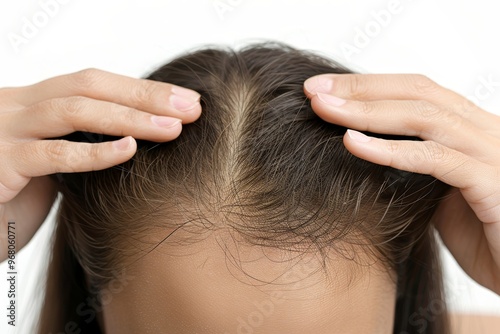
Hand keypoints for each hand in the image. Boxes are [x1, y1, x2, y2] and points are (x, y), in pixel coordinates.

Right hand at [0, 69, 200, 260]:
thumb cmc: (13, 197)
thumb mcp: (50, 160)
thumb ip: (80, 141)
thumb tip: (139, 135)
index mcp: (32, 102)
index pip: (93, 83)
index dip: (141, 89)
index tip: (186, 101)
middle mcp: (15, 107)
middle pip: (88, 87)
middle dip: (144, 96)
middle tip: (191, 109)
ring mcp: (3, 132)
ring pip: (73, 111)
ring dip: (130, 119)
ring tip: (173, 129)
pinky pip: (54, 155)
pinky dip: (95, 152)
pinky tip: (129, 150)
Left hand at [304, 73, 499, 293]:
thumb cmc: (486, 237)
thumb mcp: (443, 196)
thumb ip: (416, 170)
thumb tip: (370, 154)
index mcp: (470, 130)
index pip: (415, 92)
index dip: (368, 85)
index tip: (321, 89)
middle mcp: (484, 131)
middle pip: (416, 93)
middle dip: (360, 89)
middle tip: (313, 91)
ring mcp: (492, 154)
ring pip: (424, 118)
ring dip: (367, 113)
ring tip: (323, 111)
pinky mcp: (494, 183)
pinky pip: (437, 160)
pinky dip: (391, 151)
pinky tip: (353, 145)